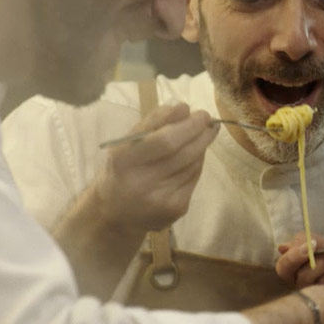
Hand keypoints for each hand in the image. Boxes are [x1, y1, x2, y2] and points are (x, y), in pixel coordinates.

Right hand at [92, 102, 217, 231]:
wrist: (116, 215)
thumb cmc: (122, 171)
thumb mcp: (126, 144)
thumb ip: (153, 123)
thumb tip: (184, 108)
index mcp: (124, 161)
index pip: (163, 141)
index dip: (186, 125)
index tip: (198, 113)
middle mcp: (142, 183)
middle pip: (183, 153)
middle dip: (200, 133)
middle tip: (207, 120)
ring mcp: (162, 198)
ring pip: (193, 164)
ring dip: (201, 146)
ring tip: (203, 134)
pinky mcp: (176, 208)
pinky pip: (194, 178)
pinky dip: (197, 163)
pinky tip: (193, 157)